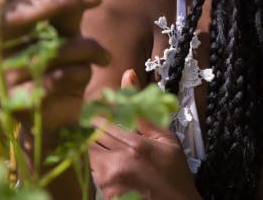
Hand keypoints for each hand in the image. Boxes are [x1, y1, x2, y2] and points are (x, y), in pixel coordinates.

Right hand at [0, 0, 110, 131]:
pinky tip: (93, 70)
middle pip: (13, 18)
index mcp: (0, 30)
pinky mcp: (18, 104)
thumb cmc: (64, 63)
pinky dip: (83, 70)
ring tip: (103, 54)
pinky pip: (55, 78)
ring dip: (86, 46)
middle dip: (55, 1)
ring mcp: (0, 79)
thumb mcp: (67, 29)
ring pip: (45, 49)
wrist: (61, 116)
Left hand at [89, 69, 200, 199]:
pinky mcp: (106, 195)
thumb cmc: (174, 173)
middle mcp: (119, 162)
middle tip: (102, 130)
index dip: (97, 114)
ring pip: (89, 156)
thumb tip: (128, 74)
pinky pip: (92, 175)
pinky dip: (99, 169)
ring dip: (95, 150)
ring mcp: (110, 181)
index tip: (96, 109)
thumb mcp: (166, 139)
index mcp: (136, 145)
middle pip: (91, 138)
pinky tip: (114, 168)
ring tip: (113, 151)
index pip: (102, 121)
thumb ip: (144, 109)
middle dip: (93, 131)